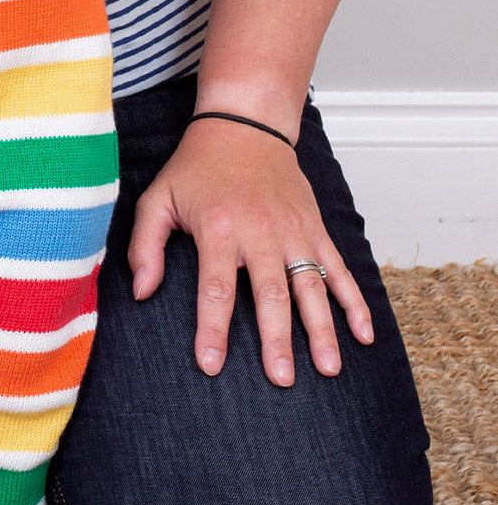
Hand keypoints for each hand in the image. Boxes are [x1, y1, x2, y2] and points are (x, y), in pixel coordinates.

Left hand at [128, 118, 372, 384]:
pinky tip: (364, 334)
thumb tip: (141, 293)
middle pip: (270, 293)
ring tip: (328, 368)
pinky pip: (338, 268)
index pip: (215, 288)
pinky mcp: (314, 228)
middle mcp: (260, 231)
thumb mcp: (157, 198)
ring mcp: (293, 230)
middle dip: (277, 339)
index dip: (213, 330)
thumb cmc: (196, 168)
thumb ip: (145, 246)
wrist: (244, 125)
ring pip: (311, 285)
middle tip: (281, 379)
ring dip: (322, 328)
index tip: (211, 366)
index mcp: (218, 228)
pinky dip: (354, 301)